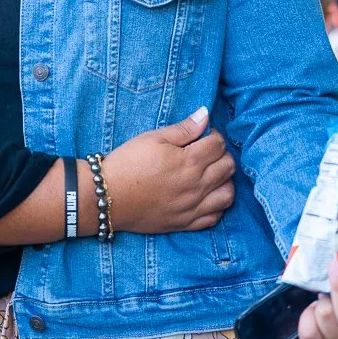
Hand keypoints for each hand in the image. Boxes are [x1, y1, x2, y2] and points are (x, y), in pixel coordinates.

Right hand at [102, 107, 234, 233]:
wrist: (109, 196)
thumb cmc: (129, 162)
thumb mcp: (153, 138)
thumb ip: (183, 128)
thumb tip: (205, 114)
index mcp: (190, 161)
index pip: (219, 144)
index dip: (213, 135)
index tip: (202, 135)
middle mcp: (197, 185)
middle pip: (228, 167)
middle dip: (221, 154)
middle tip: (207, 151)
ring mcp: (194, 207)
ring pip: (228, 194)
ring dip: (224, 180)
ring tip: (211, 173)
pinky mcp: (186, 224)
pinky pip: (215, 217)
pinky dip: (218, 205)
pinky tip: (207, 196)